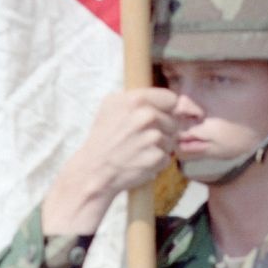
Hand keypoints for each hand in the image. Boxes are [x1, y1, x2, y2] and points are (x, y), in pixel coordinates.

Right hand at [42, 88, 179, 234]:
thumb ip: (139, 98)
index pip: (171, 99)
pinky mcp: (156, 157)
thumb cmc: (103, 137)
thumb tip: (167, 98)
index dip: (165, 109)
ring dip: (160, 146)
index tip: (156, 117)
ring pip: (172, 139)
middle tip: (142, 137)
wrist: (94, 170)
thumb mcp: (112, 105)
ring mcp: (152, 138)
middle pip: (174, 120)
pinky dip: (156, 161)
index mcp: (135, 99)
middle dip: (163, 129)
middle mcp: (146, 116)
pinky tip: (140, 160)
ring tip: (139, 149)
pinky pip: (167, 157)